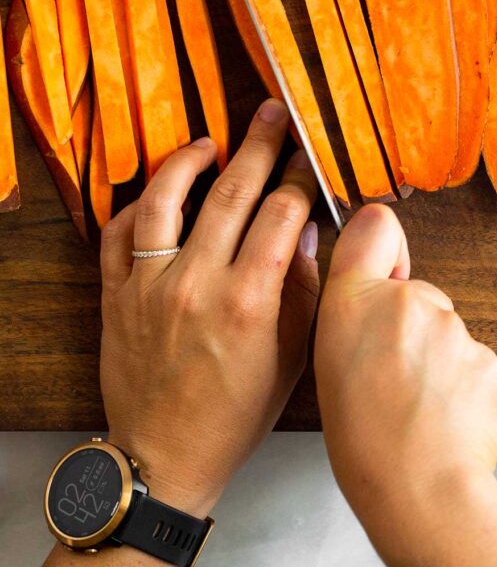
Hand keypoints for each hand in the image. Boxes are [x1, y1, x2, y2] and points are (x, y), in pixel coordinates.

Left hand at [99, 98, 318, 518]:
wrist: (165, 455)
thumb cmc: (235, 414)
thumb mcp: (291, 358)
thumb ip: (303, 289)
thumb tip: (306, 229)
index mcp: (249, 302)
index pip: (280, 214)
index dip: (299, 178)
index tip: (307, 159)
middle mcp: (197, 283)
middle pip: (232, 192)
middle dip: (258, 144)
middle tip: (270, 114)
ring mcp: (150, 286)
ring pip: (166, 198)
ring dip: (190, 160)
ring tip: (210, 143)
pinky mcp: (116, 294)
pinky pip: (120, 232)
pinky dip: (140, 202)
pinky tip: (161, 191)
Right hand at [315, 204, 496, 566]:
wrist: (419, 488)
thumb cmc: (364, 439)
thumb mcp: (328, 360)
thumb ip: (354, 312)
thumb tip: (375, 293)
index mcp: (355, 300)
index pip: (374, 225)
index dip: (381, 242)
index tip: (382, 262)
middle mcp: (408, 300)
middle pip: (414, 291)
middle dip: (408, 323)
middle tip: (389, 372)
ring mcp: (453, 327)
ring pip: (444, 330)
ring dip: (434, 357)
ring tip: (413, 404)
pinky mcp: (487, 356)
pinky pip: (470, 361)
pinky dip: (459, 383)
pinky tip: (440, 414)